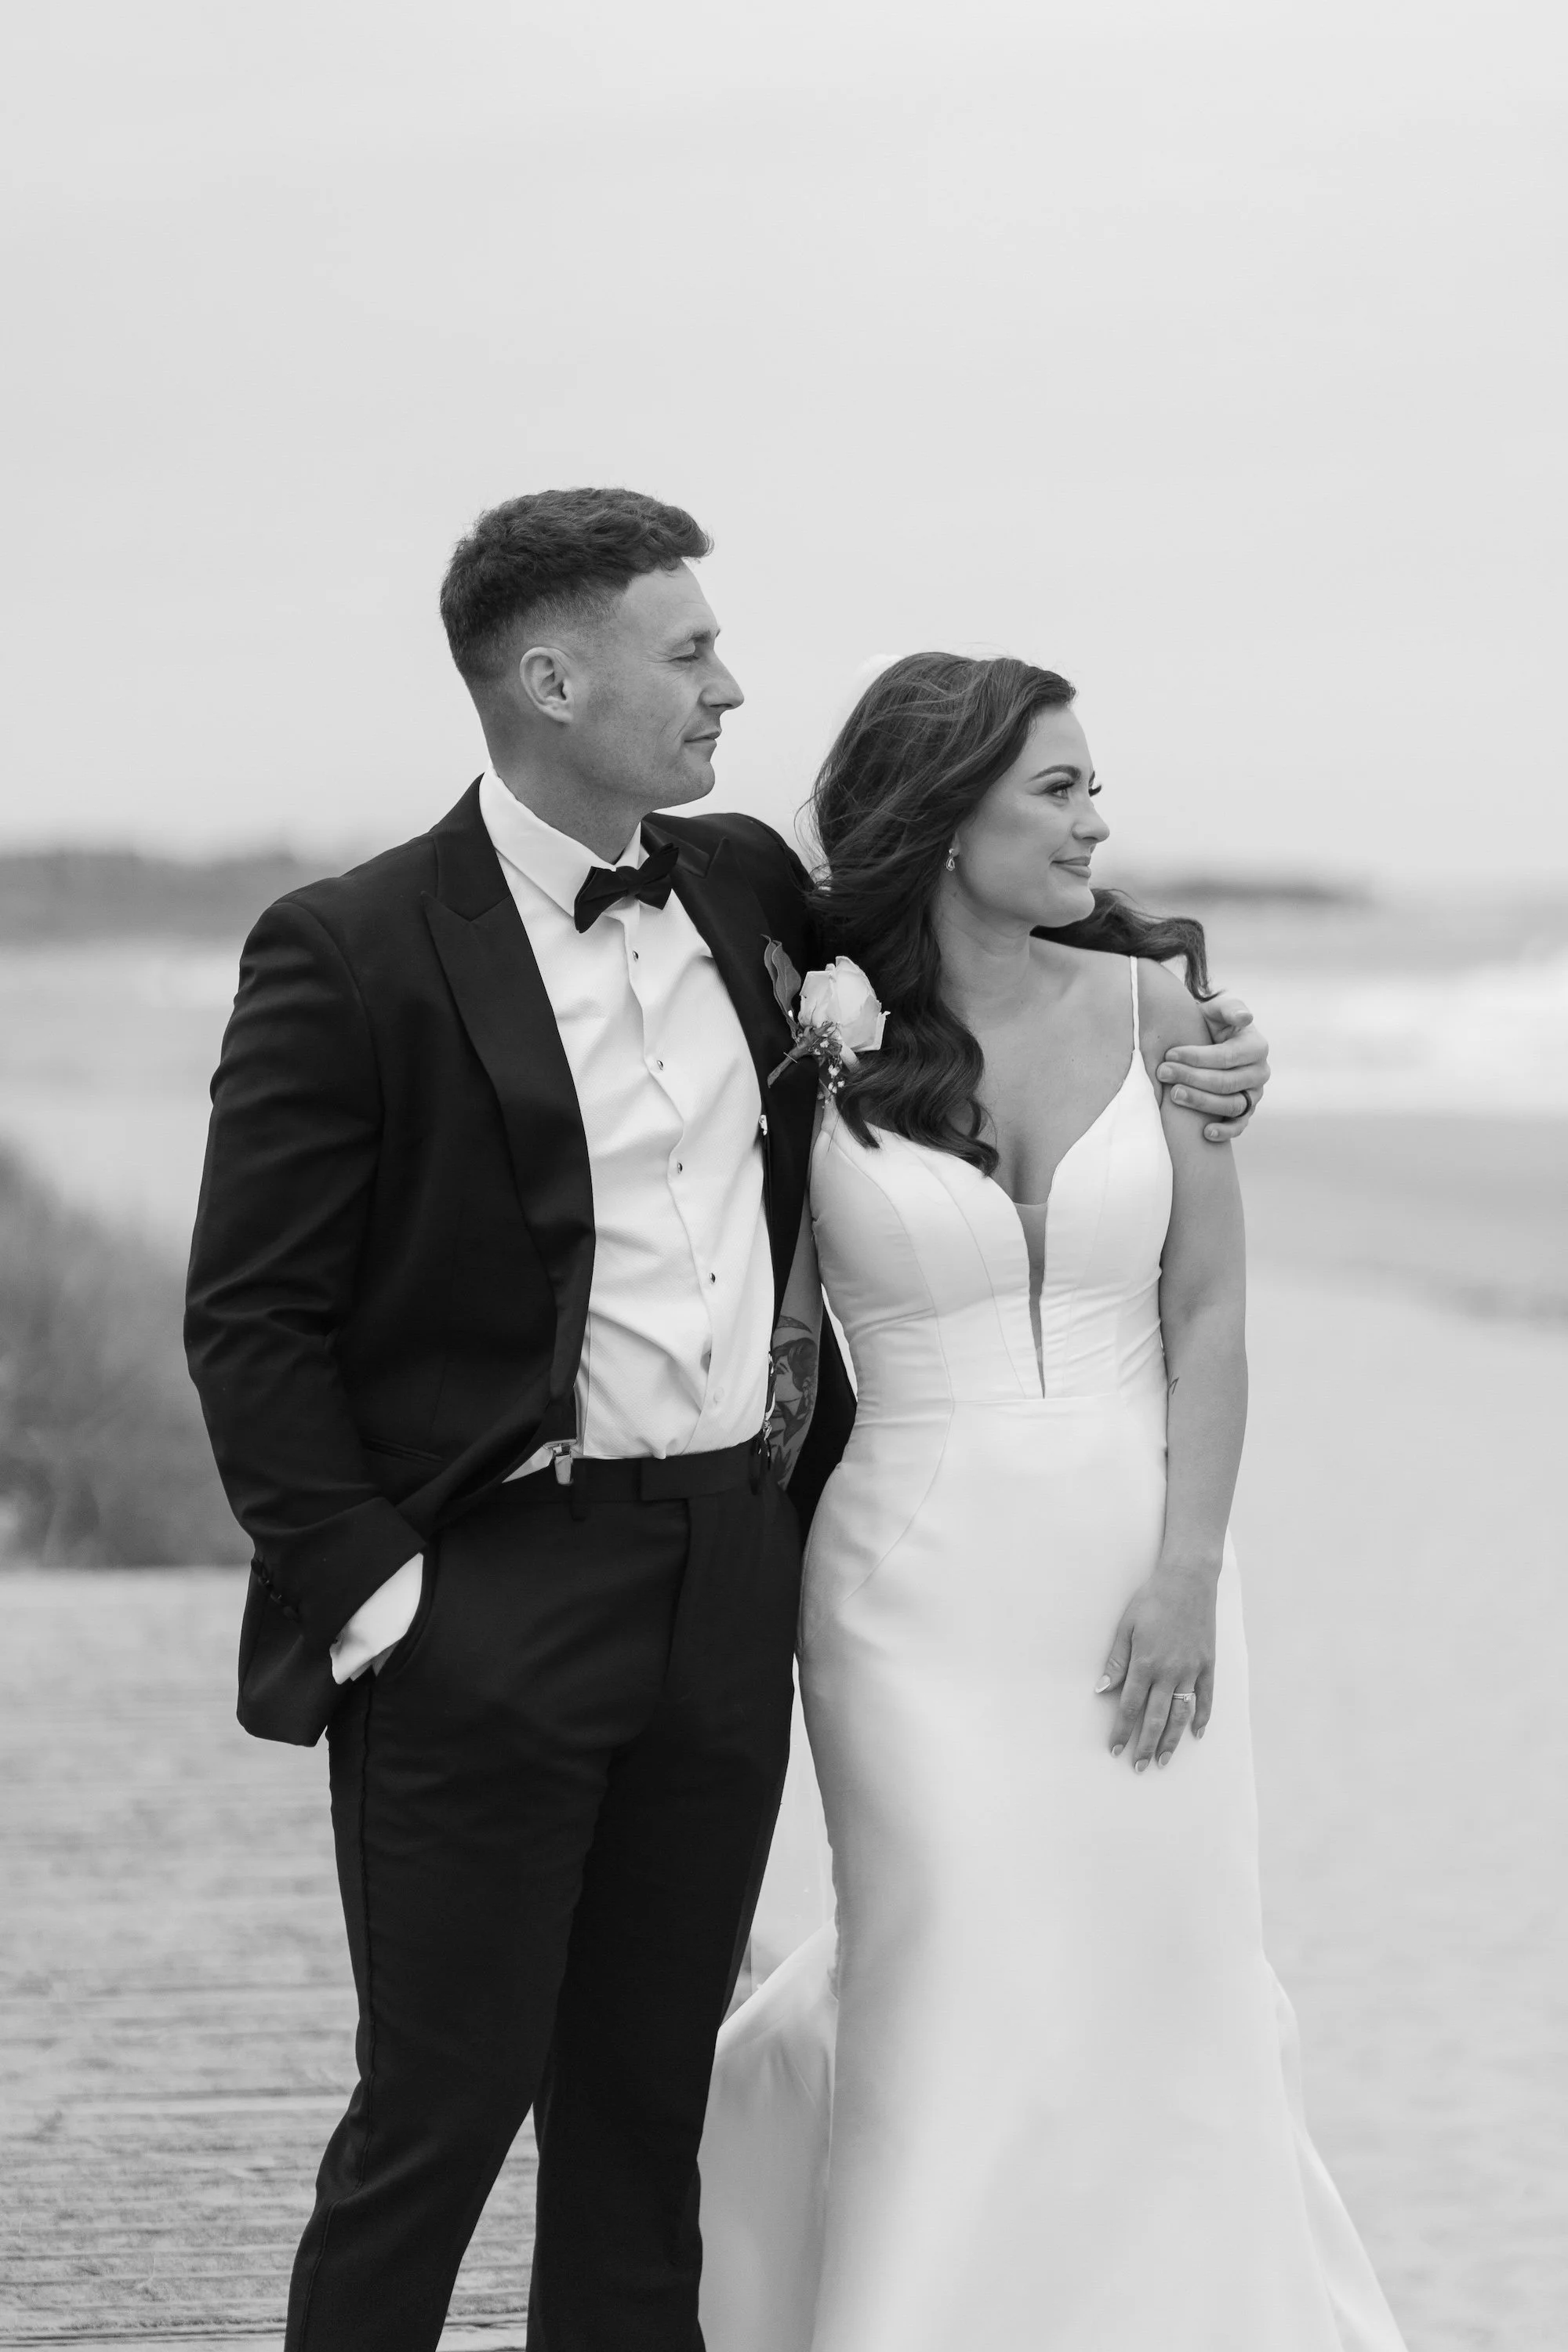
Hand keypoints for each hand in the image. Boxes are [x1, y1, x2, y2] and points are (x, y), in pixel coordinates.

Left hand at [1095, 1562, 1216, 1769]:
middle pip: (1155, 1718)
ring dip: (1172, 1740)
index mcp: (1145, 1663)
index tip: (1115, 1749)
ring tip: (1163, 1760)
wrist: (1188, 1580)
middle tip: (1139, 1767)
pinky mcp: (1208, 1664)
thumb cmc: (1151, 1599)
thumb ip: (1116, 1661)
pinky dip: (1202, 1718)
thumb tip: (1101, 1689)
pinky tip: (1197, 1734)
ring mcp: (1192, 1670)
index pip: (1129, 1707)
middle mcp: (1169, 1672)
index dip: (1122, 1731)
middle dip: (1145, 1745)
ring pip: (1181, 1714)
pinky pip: (1206, 1698)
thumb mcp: (1125, 1626)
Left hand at [1156, 992, 1269, 1141]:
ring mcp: (1254, 1094)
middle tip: (1163, 1073)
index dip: (1197, 1057)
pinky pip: (1239, 1125)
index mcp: (1256, 1046)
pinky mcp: (1246, 1111)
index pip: (1227, 1057)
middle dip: (1192, 1078)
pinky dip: (1225, 1131)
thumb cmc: (1209, 1023)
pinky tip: (1205, 1132)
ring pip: (1231, 1105)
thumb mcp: (1217, 1010)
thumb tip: (1245, 1018)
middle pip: (1227, 1082)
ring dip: (1201, 1102)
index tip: (1169, 1054)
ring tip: (1174, 1095)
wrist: (1205, 1041)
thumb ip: (1229, 1008)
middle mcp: (1259, 1072)